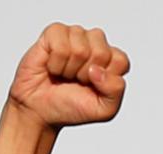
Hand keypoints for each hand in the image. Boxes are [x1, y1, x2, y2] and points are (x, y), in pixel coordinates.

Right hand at [8, 23, 129, 128]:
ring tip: (64, 74)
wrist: (41, 111)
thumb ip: (115, 90)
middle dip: (85, 74)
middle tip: (75, 81)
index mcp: (111, 59)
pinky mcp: (54, 33)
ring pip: (80, 48)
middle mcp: (95, 44)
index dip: (106, 80)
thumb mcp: (104, 109)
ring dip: (69, 69)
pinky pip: (60, 45)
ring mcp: (75, 35)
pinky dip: (55, 63)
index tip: (93, 88)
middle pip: (101, 52)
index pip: (121, 61)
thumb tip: (98, 69)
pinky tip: (52, 67)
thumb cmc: (71, 107)